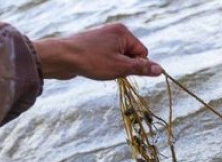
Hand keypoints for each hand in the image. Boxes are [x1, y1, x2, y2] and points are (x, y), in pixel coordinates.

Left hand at [34, 23, 162, 79]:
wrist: (61, 57)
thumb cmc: (92, 61)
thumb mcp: (121, 68)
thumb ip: (142, 68)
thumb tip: (160, 70)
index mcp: (123, 32)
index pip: (143, 53)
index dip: (135, 66)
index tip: (121, 69)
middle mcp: (114, 31)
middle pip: (131, 55)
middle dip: (124, 66)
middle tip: (109, 69)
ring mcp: (103, 36)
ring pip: (119, 58)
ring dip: (114, 67)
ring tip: (99, 68)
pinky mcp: (94, 44)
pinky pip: (108, 57)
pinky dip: (104, 65)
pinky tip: (93, 67)